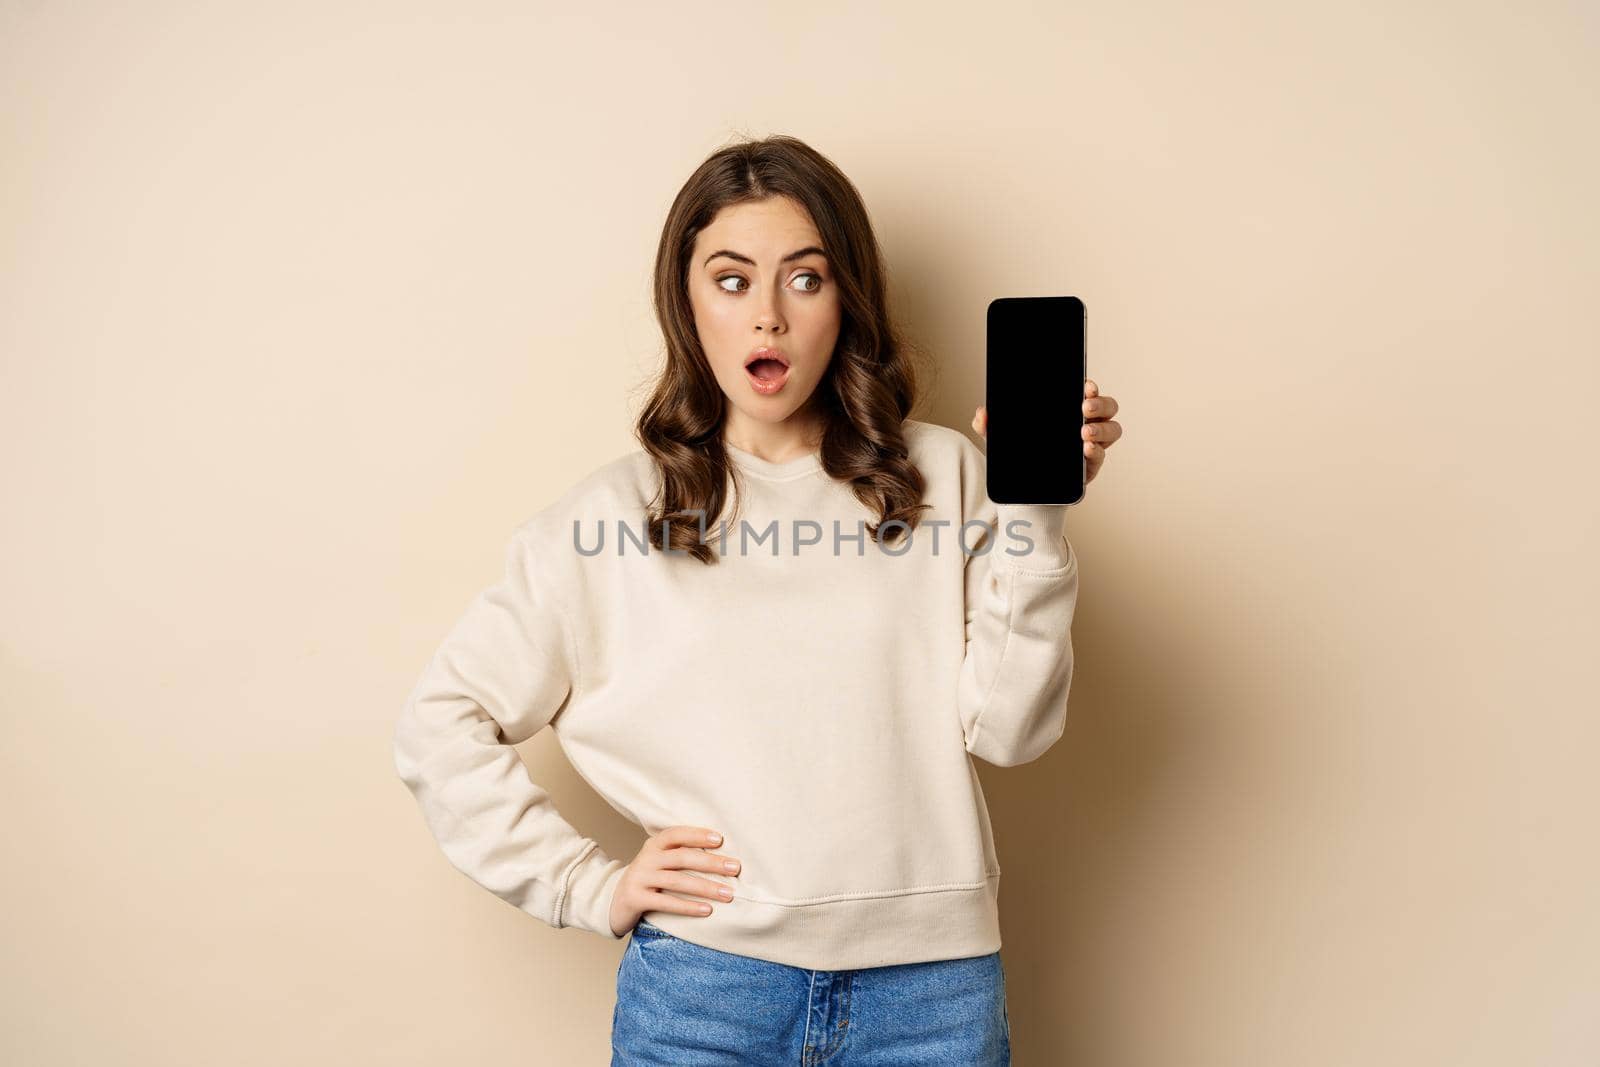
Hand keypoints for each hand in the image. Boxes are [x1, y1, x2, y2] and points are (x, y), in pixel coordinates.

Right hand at [607, 825, 741, 936]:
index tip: (720, 839)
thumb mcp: (660, 861)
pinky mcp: (636, 899)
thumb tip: (723, 855)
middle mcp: (646, 858)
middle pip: (682, 858)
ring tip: (728, 894)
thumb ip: (681, 854)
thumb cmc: (649, 879)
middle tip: (735, 868)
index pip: (676, 834)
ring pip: (677, 881)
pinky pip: (666, 902)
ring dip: (706, 887)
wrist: (614, 902)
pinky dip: (688, 907)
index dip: (697, 835)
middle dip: (711, 863)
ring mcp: (639, 878)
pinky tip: (707, 910)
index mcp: (654, 845)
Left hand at [972, 378, 1121, 484]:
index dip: (1090, 386)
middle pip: (1107, 407)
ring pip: (1112, 430)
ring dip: (1101, 428)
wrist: (1023, 495)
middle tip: (1084, 406)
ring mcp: (1090, 446)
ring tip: (1083, 432)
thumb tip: (981, 414)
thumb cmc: (1020, 459)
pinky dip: (1096, 451)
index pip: (1086, 392)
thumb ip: (989, 426)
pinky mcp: (1090, 467)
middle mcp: (1085, 424)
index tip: (1085, 385)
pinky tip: (1085, 449)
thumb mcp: (1001, 440)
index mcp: (1068, 411)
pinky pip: (1101, 456)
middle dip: (1100, 403)